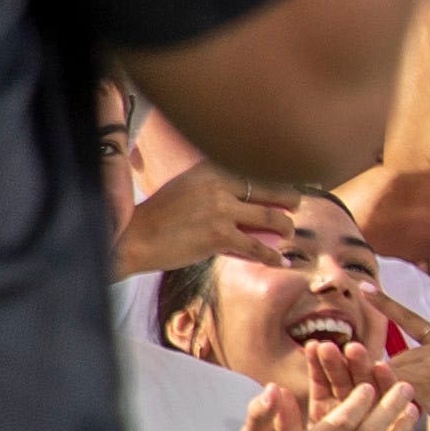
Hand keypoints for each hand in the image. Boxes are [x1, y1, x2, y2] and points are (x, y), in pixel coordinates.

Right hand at [113, 159, 302, 280]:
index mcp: (211, 169)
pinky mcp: (220, 236)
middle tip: (296, 205)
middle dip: (291, 199)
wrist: (132, 238)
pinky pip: (257, 247)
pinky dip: (271, 257)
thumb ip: (216, 186)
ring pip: (272, 218)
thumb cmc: (160, 216)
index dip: (278, 177)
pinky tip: (278, 262)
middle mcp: (219, 184)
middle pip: (272, 189)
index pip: (256, 170)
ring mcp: (221, 210)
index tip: (292, 181)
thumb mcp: (188, 186)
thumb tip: (245, 195)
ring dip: (285, 228)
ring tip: (286, 233)